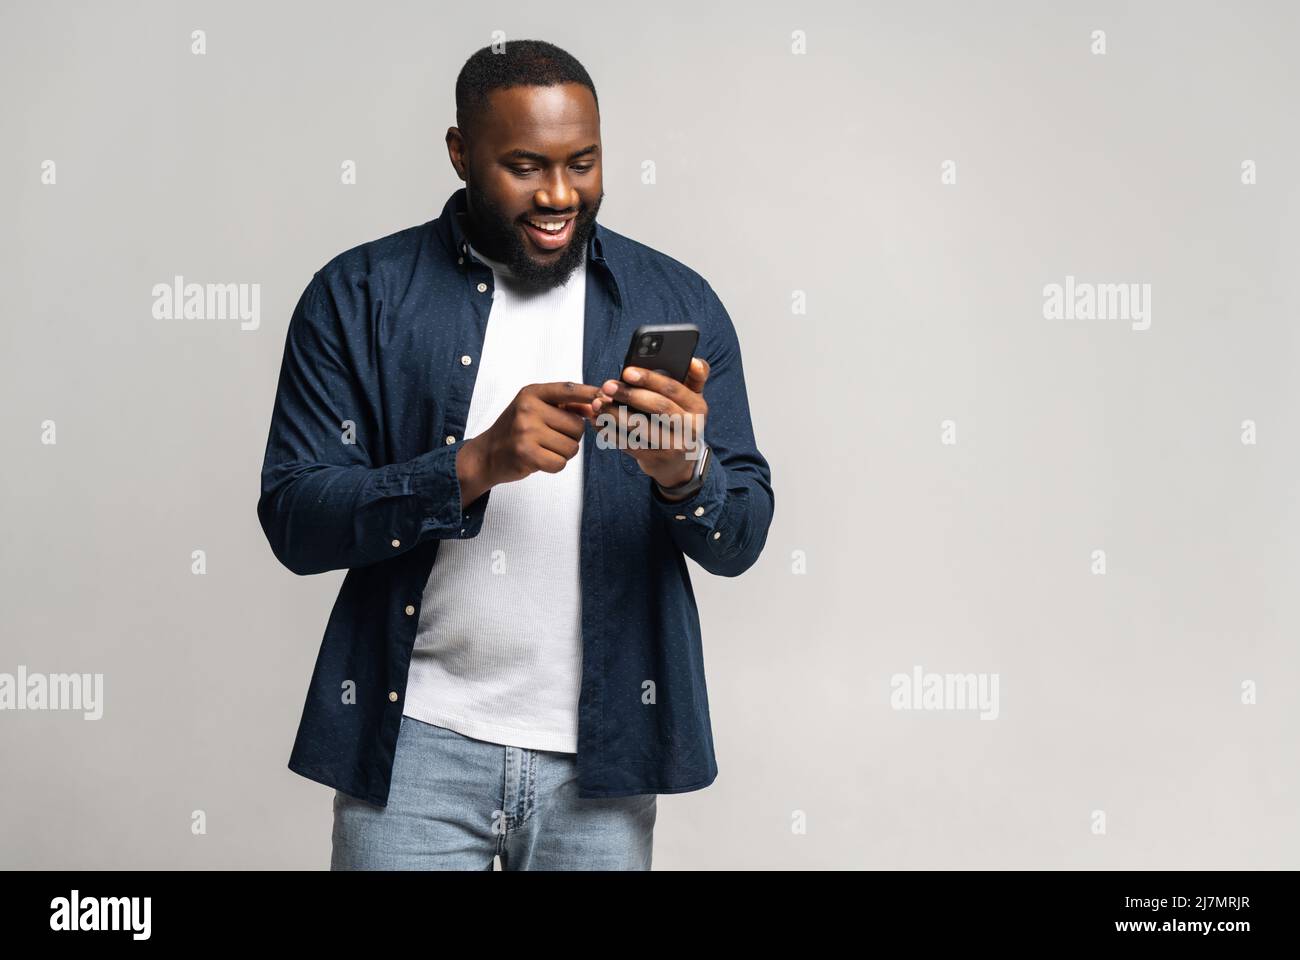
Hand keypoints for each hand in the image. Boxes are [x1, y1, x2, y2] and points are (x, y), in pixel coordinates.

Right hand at [457, 380, 601, 504]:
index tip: (605, 397)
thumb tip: (599, 404)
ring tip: (545, 448)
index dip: (590, 394)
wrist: (488, 454)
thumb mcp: (536, 409)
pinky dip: (555, 464)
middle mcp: (528, 409)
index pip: (568, 390)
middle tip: (552, 437)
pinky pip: (561, 462)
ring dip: (564, 452)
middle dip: (572, 436)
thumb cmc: (517, 430)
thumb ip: (565, 406)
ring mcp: (526, 432)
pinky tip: (541, 459)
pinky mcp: (527, 454)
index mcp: (532, 393)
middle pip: (577, 425)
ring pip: (572, 446)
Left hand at [591, 357, 709, 487]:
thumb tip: (693, 361)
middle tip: (607, 386)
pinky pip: (629, 444)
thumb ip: (695, 377)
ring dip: (615, 414)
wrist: (679, 463)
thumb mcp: (693, 399)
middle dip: (629, 394)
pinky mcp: (655, 460)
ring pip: (640, 427)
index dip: (650, 379)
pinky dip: (610, 432)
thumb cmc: (681, 422)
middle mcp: (689, 428)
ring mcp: (673, 447)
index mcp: (697, 407)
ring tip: (598, 403)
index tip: (627, 371)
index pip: (673, 389)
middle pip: (658, 407)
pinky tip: (597, 420)